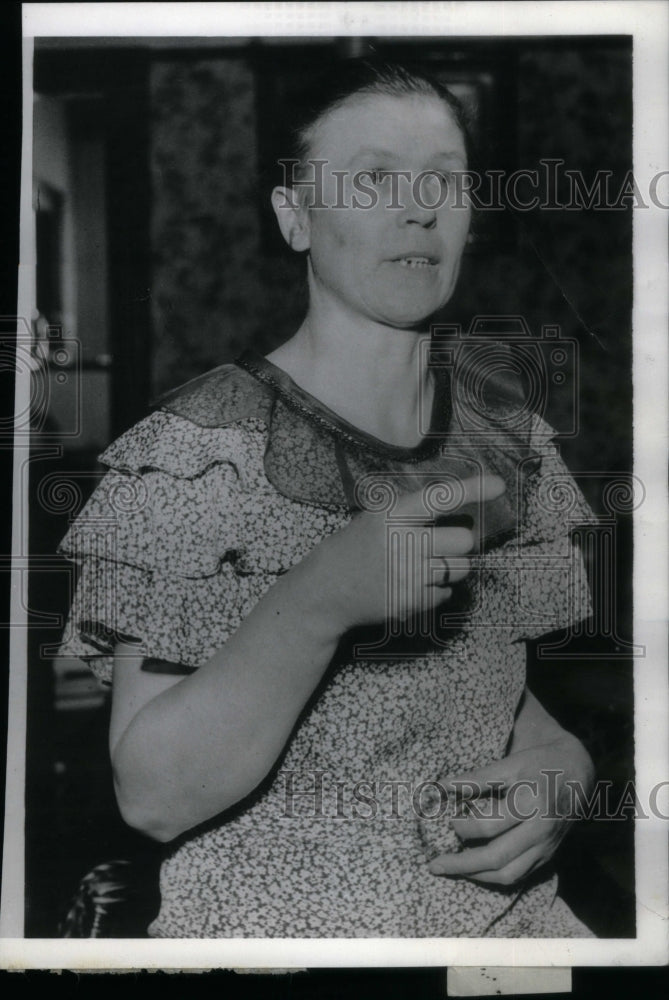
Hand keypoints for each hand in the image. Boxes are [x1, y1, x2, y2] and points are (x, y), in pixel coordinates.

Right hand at [312, 474, 504, 629]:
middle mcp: (402, 543)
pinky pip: (446, 593)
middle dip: (458, 543)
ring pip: (461, 569)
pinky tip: (410, 586)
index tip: (500, 486)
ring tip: (422, 567)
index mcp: (393, 515)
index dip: (473, 490)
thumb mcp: (377, 518)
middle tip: (437, 546)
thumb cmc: (358, 547)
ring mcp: (407, 576)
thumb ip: (413, 513)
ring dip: (450, 567)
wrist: (326, 590)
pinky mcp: (410, 603)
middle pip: (463, 540)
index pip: (440, 498)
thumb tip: (462, 508)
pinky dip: (435, 590)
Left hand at [428, 734, 594, 886]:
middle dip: (462, 864)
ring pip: (509, 874)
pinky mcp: (548, 855)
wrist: (577, 772)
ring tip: (452, 870)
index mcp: (531, 804)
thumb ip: (478, 777)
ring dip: (477, 876)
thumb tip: (443, 785)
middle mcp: (541, 830)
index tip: (449, 820)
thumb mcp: (510, 764)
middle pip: (497, 858)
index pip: (490, 825)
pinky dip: (495, 877)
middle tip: (435, 864)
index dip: (464, 826)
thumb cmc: (539, 763)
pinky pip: (520, 875)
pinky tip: (476, 871)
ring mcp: (546, 847)